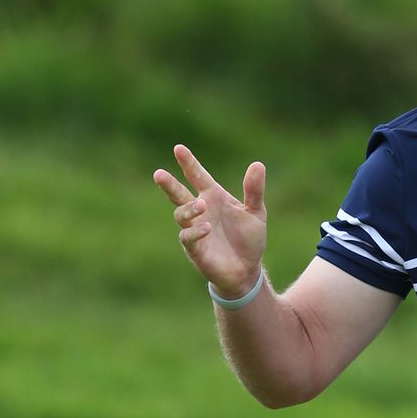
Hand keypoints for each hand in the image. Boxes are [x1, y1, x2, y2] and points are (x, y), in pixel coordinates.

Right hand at [154, 144, 266, 297]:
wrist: (247, 269)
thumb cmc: (248, 238)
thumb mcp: (256, 211)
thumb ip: (254, 190)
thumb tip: (258, 164)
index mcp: (214, 198)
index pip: (198, 176)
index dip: (188, 163)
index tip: (179, 148)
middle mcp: (201, 211)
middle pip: (179, 195)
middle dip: (169, 184)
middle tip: (159, 173)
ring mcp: (195, 230)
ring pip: (180, 215)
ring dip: (188, 209)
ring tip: (201, 205)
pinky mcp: (195, 249)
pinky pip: (188, 238)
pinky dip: (195, 231)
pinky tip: (205, 227)